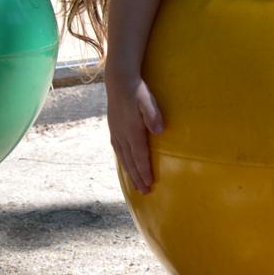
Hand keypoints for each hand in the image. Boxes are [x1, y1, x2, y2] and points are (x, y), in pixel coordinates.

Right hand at [107, 73, 164, 192]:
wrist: (119, 81)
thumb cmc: (137, 91)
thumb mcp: (147, 100)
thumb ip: (153, 115)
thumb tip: (159, 131)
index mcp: (132, 130)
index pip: (140, 155)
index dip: (144, 171)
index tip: (149, 184)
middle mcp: (122, 135)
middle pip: (130, 161)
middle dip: (137, 177)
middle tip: (144, 192)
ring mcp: (116, 133)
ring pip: (123, 158)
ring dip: (129, 172)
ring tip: (135, 185)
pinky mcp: (114, 130)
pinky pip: (118, 151)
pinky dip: (123, 161)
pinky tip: (126, 165)